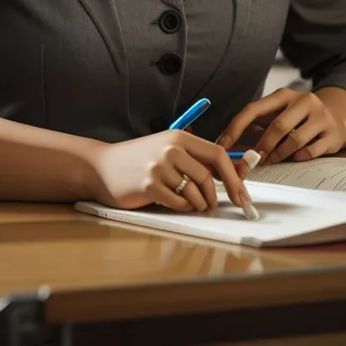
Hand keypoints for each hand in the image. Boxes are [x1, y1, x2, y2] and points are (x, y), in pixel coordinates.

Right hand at [87, 130, 253, 212]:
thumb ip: (196, 158)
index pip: (218, 154)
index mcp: (179, 137)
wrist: (103, 166)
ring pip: (195, 194)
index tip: (242, 196)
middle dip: (214, 197)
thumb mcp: (168, 150)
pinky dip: (182, 208)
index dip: (234, 177)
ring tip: (188, 202)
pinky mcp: (149, 186)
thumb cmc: (141, 159)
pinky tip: (172, 202)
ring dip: (197, 204)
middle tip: (211, 205)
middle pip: (208, 178)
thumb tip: (232, 174)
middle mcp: (170, 149)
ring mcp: (159, 168)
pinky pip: (179, 204)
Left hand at [217, 87, 345, 164]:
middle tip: (254, 159)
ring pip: (294, 141)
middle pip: (277, 126)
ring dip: (279, 154)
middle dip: (262, 146)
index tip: (223, 145)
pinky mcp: (332, 134)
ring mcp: (320, 117)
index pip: (253, 109)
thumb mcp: (280, 112)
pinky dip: (298, 157)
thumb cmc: (299, 117)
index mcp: (283, 95)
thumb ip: (258, 124)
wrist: (338, 114)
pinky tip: (295, 156)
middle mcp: (303, 101)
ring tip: (272, 159)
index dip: (236, 128)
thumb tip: (230, 143)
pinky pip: (310, 152)